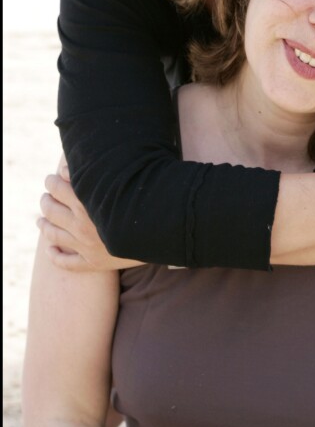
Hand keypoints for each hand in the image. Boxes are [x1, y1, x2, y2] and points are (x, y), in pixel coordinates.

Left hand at [37, 153, 143, 270]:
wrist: (162, 232)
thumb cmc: (145, 199)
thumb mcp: (122, 179)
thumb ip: (97, 171)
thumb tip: (73, 164)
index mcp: (86, 201)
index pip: (57, 187)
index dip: (52, 181)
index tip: (52, 178)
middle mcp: (81, 223)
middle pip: (51, 209)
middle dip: (45, 200)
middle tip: (45, 196)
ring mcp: (85, 245)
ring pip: (53, 234)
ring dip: (43, 225)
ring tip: (39, 220)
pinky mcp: (92, 262)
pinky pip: (66, 262)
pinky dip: (55, 255)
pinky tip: (50, 249)